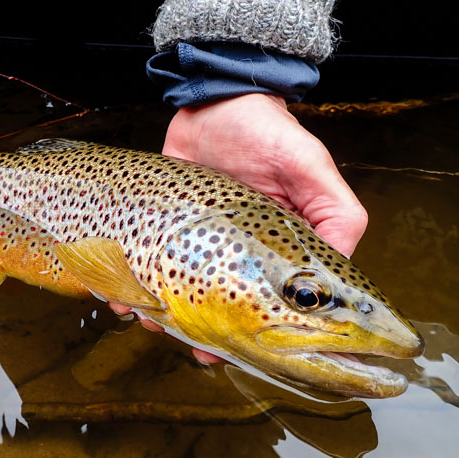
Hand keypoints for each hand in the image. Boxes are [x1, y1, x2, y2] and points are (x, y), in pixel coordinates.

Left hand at [111, 93, 367, 363]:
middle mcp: (236, 251)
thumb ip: (337, 216)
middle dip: (202, 331)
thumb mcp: (312, 170)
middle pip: (218, 305)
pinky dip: (130, 283)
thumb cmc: (268, 132)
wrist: (215, 100)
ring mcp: (196, 240)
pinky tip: (118, 297)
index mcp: (276, 247)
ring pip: (177, 290)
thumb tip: (344, 273)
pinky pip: (145, 261)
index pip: (269, 302)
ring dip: (162, 312)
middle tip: (188, 345)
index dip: (252, 333)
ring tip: (146, 318)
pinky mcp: (164, 225)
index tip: (231, 351)